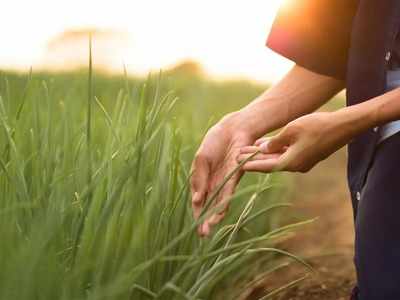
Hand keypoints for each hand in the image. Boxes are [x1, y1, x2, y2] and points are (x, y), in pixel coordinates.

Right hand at [191, 113, 253, 235]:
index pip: (199, 201)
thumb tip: (195, 200)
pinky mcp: (235, 175)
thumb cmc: (215, 142)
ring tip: (210, 227)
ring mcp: (226, 181)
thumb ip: (198, 178)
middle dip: (205, 220)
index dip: (197, 213)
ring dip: (215, 215)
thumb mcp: (201, 160)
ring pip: (219, 202)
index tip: (195, 227)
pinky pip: (229, 190)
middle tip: (202, 234)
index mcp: (205, 180)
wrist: (233, 128)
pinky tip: (220, 211)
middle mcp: (216, 184)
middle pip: (209, 205)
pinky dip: (224, 201)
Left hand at [237, 112, 350, 172]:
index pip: (266, 166)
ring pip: (278, 158)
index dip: (251, 164)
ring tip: (247, 149)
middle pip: (270, 163)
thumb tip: (263, 149)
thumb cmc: (317, 126)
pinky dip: (275, 150)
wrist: (343, 126)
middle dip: (254, 158)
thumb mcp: (291, 130)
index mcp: (291, 162)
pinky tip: (264, 144)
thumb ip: (275, 142)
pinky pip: (287, 154)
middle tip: (237, 155)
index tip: (237, 165)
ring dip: (263, 153)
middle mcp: (296, 166)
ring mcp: (303, 161)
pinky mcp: (307, 155)